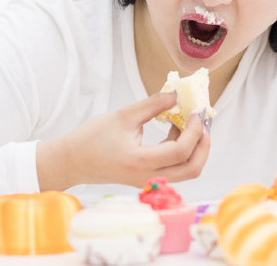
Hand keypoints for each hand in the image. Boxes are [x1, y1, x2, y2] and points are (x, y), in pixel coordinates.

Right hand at [36, 92, 210, 189]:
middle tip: (203, 122)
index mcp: (140, 162)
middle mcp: (148, 176)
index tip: (197, 112)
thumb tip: (176, 95)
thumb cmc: (92, 138)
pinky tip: (174, 129)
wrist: (72, 161)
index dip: (195, 131)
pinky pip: (175, 168)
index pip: (180, 151)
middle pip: (192, 169)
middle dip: (204, 145)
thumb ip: (152, 105)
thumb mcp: (123, 116)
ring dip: (195, 148)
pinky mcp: (148, 178)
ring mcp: (149, 180)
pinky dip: (182, 150)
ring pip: (186, 171)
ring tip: (189, 122)